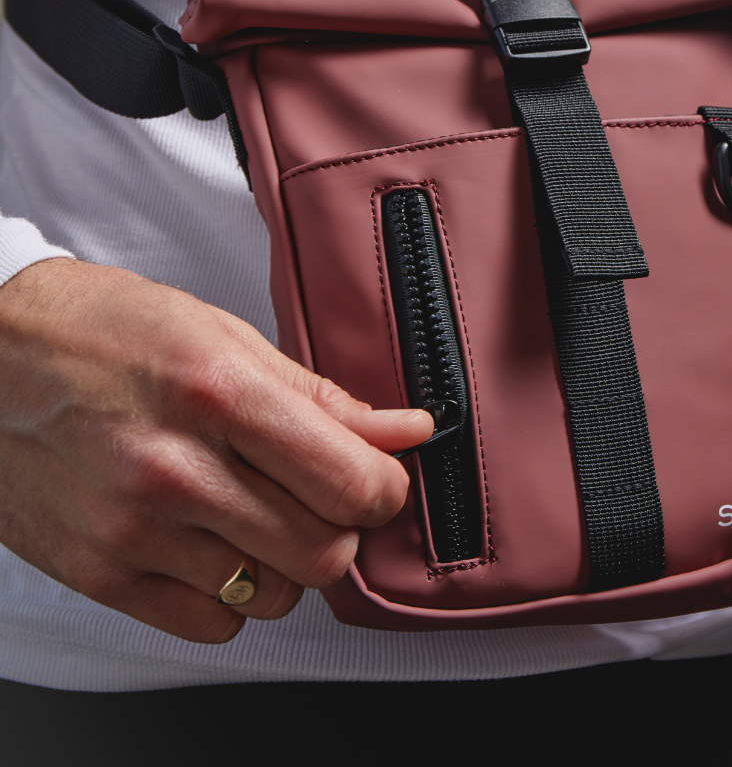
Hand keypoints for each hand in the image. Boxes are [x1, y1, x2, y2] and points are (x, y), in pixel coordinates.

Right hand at [0, 258, 431, 643]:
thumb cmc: (106, 333)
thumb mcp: (225, 338)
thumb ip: (323, 398)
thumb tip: (407, 431)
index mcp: (219, 394)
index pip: (351, 482)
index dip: (387, 488)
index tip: (381, 478)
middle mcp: (175, 470)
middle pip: (324, 552)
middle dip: (343, 527)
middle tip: (322, 494)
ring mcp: (132, 530)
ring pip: (273, 594)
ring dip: (288, 560)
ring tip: (260, 512)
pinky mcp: (99, 573)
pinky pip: (212, 624)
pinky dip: (232, 593)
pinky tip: (216, 543)